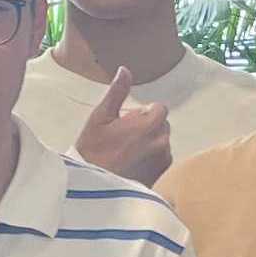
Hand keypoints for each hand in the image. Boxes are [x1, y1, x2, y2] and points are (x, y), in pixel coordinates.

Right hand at [75, 64, 173, 184]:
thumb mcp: (100, 118)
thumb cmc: (92, 150)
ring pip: (161, 142)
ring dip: (149, 143)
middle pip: (161, 125)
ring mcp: (163, 159)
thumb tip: (125, 70)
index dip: (141, 113)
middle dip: (146, 127)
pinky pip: (161, 159)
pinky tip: (131, 165)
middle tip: (122, 139)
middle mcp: (162, 141)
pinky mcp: (161, 174)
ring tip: (126, 154)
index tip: (124, 123)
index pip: (158, 108)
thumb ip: (117, 93)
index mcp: (150, 124)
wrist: (92, 187)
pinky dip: (150, 159)